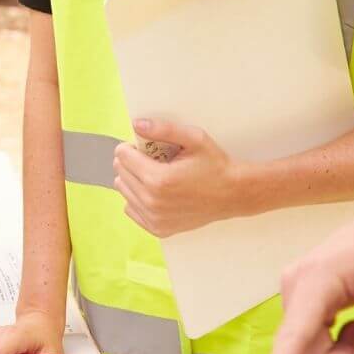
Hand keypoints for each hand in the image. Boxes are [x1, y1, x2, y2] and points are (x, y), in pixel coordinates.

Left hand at [112, 119, 240, 236]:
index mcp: (159, 179)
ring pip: (123, 191)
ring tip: (156, 175)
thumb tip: (137, 124)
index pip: (122, 156)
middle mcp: (153, 202)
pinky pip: (130, 209)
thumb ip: (164, 129)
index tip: (146, 147)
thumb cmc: (215, 165)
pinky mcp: (157, 229)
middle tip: (154, 160)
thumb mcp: (194, 138)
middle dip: (132, 162)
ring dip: (134, 179)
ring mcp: (154, 218)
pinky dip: (138, 198)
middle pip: (120, 173)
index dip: (132, 146)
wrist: (232, 195)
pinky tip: (155, 191)